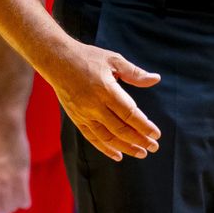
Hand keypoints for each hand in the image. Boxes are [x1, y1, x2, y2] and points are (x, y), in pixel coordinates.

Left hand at [0, 123, 30, 212]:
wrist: (4, 130)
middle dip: (4, 212)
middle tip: (9, 206)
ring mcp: (6, 180)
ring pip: (12, 206)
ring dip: (15, 206)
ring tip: (17, 199)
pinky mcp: (20, 175)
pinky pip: (24, 198)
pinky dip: (25, 202)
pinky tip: (25, 198)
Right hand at [42, 42, 160, 161]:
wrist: (57, 60)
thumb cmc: (88, 57)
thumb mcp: (114, 60)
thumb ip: (135, 73)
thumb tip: (156, 79)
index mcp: (106, 90)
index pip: (129, 114)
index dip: (144, 126)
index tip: (156, 135)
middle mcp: (94, 105)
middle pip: (120, 129)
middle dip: (139, 140)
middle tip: (154, 147)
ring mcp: (84, 114)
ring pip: (107, 137)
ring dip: (125, 147)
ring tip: (141, 153)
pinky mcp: (76, 118)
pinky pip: (92, 138)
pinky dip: (105, 149)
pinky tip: (118, 155)